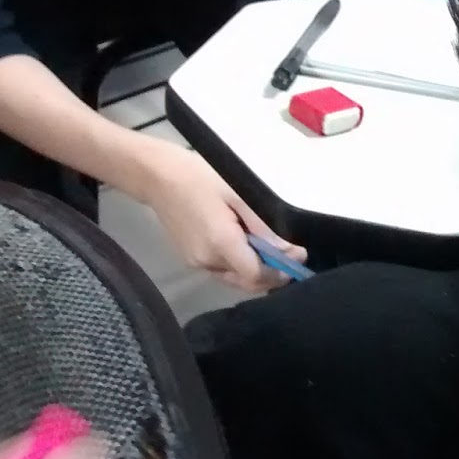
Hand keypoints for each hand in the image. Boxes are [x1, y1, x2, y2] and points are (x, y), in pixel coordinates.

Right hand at [131, 142, 307, 291]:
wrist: (158, 176)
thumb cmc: (202, 178)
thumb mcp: (240, 195)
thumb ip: (265, 227)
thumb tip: (290, 251)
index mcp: (220, 244)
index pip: (257, 275)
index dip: (282, 270)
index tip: (299, 256)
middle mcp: (207, 261)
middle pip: (248, 282)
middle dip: (273, 274)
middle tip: (291, 255)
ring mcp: (196, 263)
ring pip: (236, 278)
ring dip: (257, 270)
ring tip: (273, 249)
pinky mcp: (190, 260)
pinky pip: (223, 270)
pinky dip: (240, 265)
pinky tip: (249, 247)